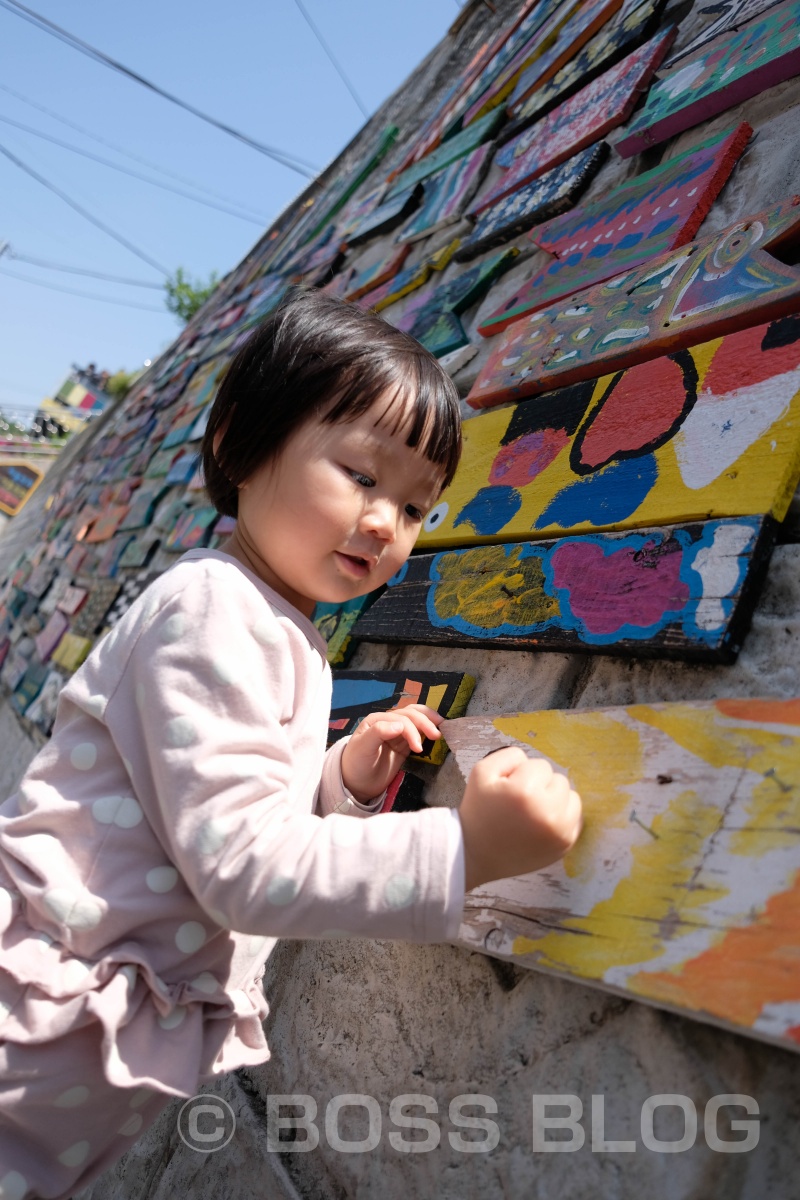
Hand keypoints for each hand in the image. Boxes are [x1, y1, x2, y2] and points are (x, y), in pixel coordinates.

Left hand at [340, 704, 442, 803]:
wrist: (356, 784)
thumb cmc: (356, 764)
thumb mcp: (362, 747)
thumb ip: (378, 732)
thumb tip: (400, 724)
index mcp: (377, 719)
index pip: (400, 719)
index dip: (411, 730)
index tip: (418, 749)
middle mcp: (387, 722)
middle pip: (411, 715)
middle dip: (424, 723)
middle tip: (437, 736)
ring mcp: (396, 733)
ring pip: (416, 720)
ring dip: (429, 722)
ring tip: (440, 730)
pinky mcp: (403, 744)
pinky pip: (418, 733)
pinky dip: (427, 731)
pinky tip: (435, 735)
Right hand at [458, 747, 582, 890]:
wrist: (477, 855)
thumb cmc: (478, 812)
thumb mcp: (481, 772)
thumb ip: (509, 755)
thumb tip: (531, 761)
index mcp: (526, 792)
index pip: (541, 765)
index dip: (523, 774)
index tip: (510, 790)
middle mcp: (548, 812)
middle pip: (559, 780)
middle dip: (542, 786)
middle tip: (521, 803)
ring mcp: (560, 831)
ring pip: (571, 797)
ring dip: (555, 800)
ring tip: (533, 812)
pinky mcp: (565, 845)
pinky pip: (575, 818)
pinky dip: (562, 817)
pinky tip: (542, 824)